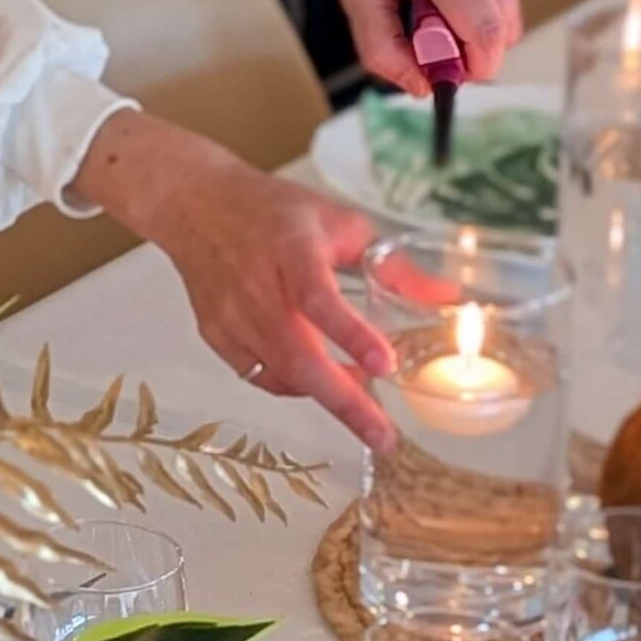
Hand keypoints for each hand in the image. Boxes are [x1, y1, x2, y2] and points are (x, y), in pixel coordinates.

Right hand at [70, 112, 398, 452]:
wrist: (197, 205)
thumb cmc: (273, 212)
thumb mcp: (339, 223)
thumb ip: (391, 265)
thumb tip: (444, 299)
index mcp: (292, 248)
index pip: (318, 297)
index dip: (350, 334)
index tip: (384, 363)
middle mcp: (257, 286)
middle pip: (298, 354)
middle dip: (344, 401)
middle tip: (383, 435)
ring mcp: (231, 315)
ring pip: (282, 373)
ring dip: (325, 394)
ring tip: (362, 405)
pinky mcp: (216, 335)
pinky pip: (260, 376)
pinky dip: (293, 385)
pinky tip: (316, 379)